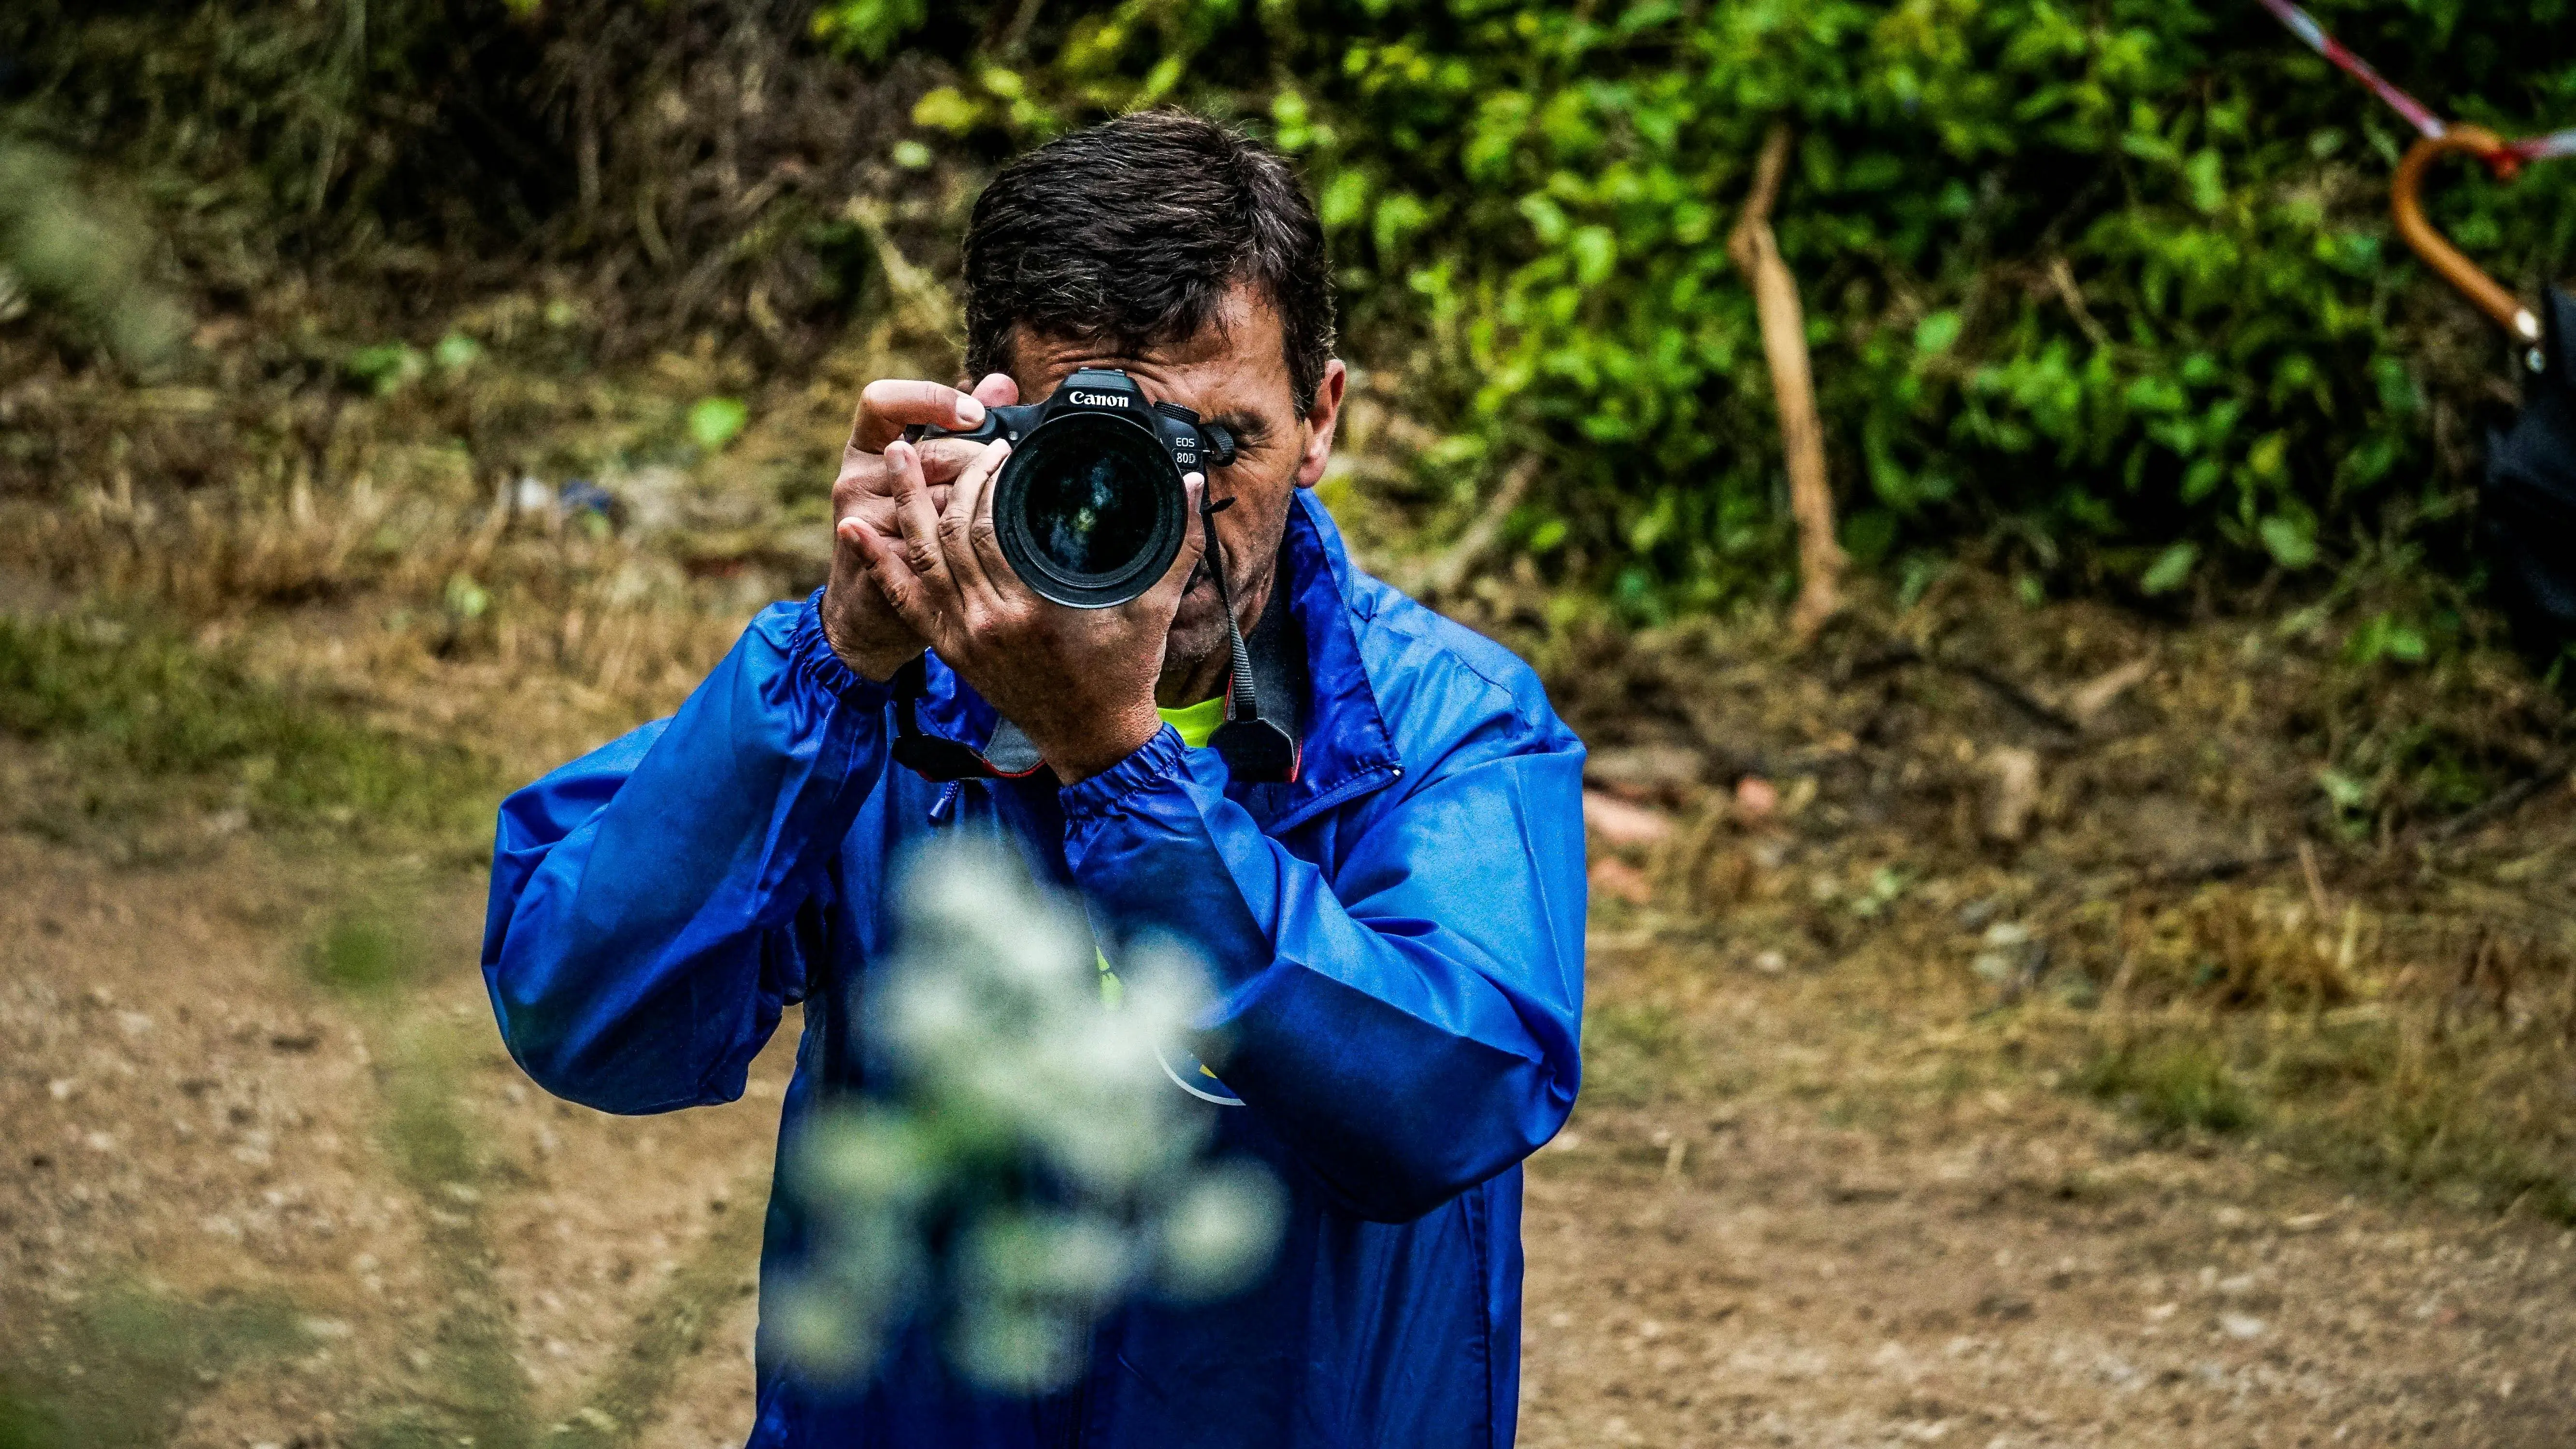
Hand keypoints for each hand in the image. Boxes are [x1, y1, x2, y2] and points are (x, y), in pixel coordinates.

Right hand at [821, 373, 1020, 680]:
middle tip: (1012, 468)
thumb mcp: (928, 472)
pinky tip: (1002, 543)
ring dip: (979, 505)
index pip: (882, 401)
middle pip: (924, 455)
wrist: (869, 609)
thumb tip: (1000, 383)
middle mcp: (856, 481)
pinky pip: (935, 550)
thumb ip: (961, 424)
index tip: (975, 413)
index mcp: (865, 449)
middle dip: (975, 462)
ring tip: (1014, 504)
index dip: (928, 400)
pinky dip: (972, 546)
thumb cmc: (909, 531)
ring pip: (935, 503)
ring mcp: (862, 524)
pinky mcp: (881, 566)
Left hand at [850, 430, 1207, 784]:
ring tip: (893, 458)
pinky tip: (858, 533)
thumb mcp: (1155, 608)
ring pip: (921, 561)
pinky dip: (880, 566)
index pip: (992, 526)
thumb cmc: (1125, 676)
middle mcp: (990, 623)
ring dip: (905, 506)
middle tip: (945, 443)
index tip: (1001, 447)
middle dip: (945, 481)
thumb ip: (1176, 544)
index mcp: (1034, 608)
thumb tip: (1192, 483)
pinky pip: (907, 603)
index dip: (989, 479)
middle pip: (949, 535)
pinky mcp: (951, 653)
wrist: (1095, 742)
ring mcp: (965, 640)